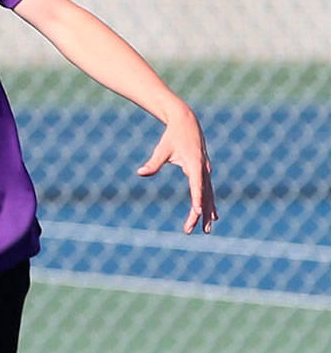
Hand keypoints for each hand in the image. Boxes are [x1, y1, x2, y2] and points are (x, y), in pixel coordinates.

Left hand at [136, 106, 217, 233]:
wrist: (186, 122)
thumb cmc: (172, 137)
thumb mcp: (162, 149)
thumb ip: (153, 163)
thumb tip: (140, 172)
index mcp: (194, 164)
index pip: (197, 185)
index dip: (197, 199)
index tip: (197, 212)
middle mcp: (204, 169)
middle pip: (204, 195)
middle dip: (199, 213)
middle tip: (191, 230)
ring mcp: (206, 170)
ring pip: (209, 194)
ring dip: (208, 212)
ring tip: (206, 230)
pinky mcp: (204, 171)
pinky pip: (208, 190)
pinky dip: (209, 203)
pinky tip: (211, 216)